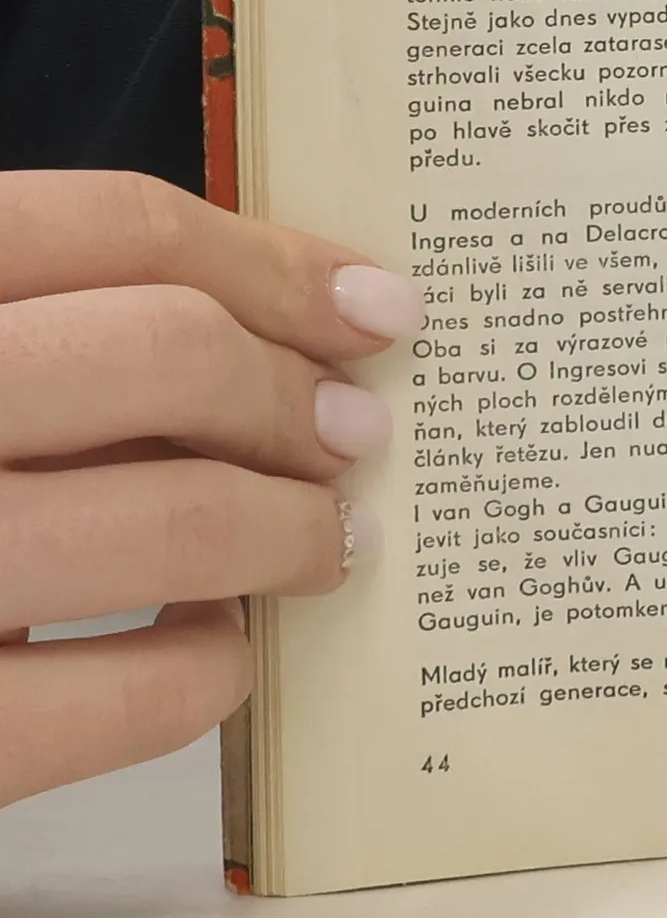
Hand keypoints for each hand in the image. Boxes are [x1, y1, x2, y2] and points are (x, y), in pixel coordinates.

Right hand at [0, 172, 418, 805]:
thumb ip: (40, 327)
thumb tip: (270, 330)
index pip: (110, 224)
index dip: (273, 258)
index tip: (374, 303)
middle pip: (165, 352)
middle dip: (293, 391)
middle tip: (357, 431)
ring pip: (173, 513)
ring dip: (290, 525)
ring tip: (327, 539)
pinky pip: (133, 693)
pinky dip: (214, 667)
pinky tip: (218, 647)